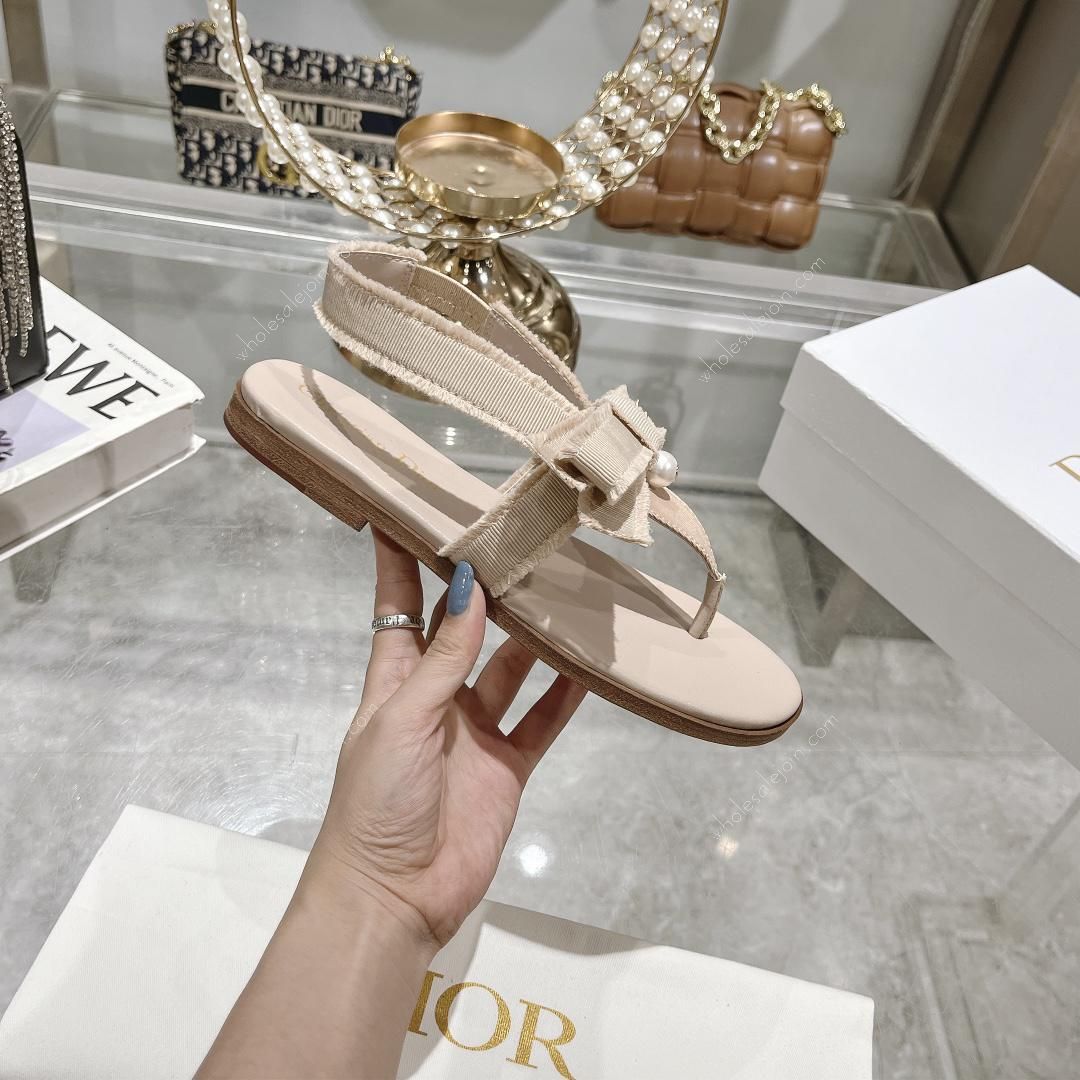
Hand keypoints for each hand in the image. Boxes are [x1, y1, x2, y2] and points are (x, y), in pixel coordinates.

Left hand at [305, 530, 586, 947]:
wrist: (396, 893)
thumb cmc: (379, 799)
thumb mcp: (404, 718)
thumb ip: (443, 658)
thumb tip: (468, 588)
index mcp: (395, 680)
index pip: (398, 608)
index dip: (400, 563)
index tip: (406, 514)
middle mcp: (437, 697)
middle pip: (463, 631)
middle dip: (484, 591)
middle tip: (517, 544)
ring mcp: (475, 731)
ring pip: (510, 669)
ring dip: (533, 636)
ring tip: (562, 591)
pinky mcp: (508, 765)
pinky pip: (541, 720)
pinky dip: (563, 694)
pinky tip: (587, 664)